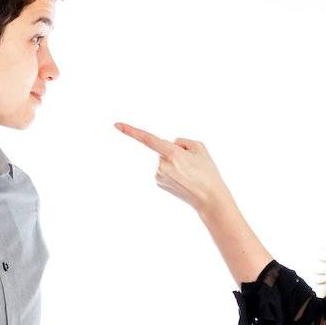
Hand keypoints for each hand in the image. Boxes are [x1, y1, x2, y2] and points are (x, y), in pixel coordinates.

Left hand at [114, 122, 232, 215]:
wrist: (209, 199)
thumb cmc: (207, 172)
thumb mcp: (199, 147)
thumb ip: (181, 141)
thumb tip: (168, 145)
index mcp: (172, 154)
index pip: (148, 139)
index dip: (131, 131)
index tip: (116, 124)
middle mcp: (161, 165)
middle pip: (164, 148)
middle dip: (175, 152)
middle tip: (191, 165)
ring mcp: (158, 175)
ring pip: (163, 158)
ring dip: (174, 162)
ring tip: (188, 174)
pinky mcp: (158, 182)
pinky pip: (163, 168)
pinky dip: (172, 170)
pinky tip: (182, 179)